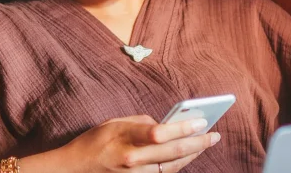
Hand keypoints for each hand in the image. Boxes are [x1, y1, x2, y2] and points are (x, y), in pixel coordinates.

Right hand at [61, 115, 220, 172]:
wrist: (76, 168)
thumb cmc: (95, 141)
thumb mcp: (115, 122)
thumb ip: (142, 122)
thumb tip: (166, 125)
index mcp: (124, 138)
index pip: (159, 133)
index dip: (183, 129)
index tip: (201, 122)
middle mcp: (132, 159)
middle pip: (172, 153)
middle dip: (197, 143)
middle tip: (214, 135)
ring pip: (173, 166)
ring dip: (192, 154)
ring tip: (205, 143)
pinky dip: (178, 164)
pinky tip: (188, 155)